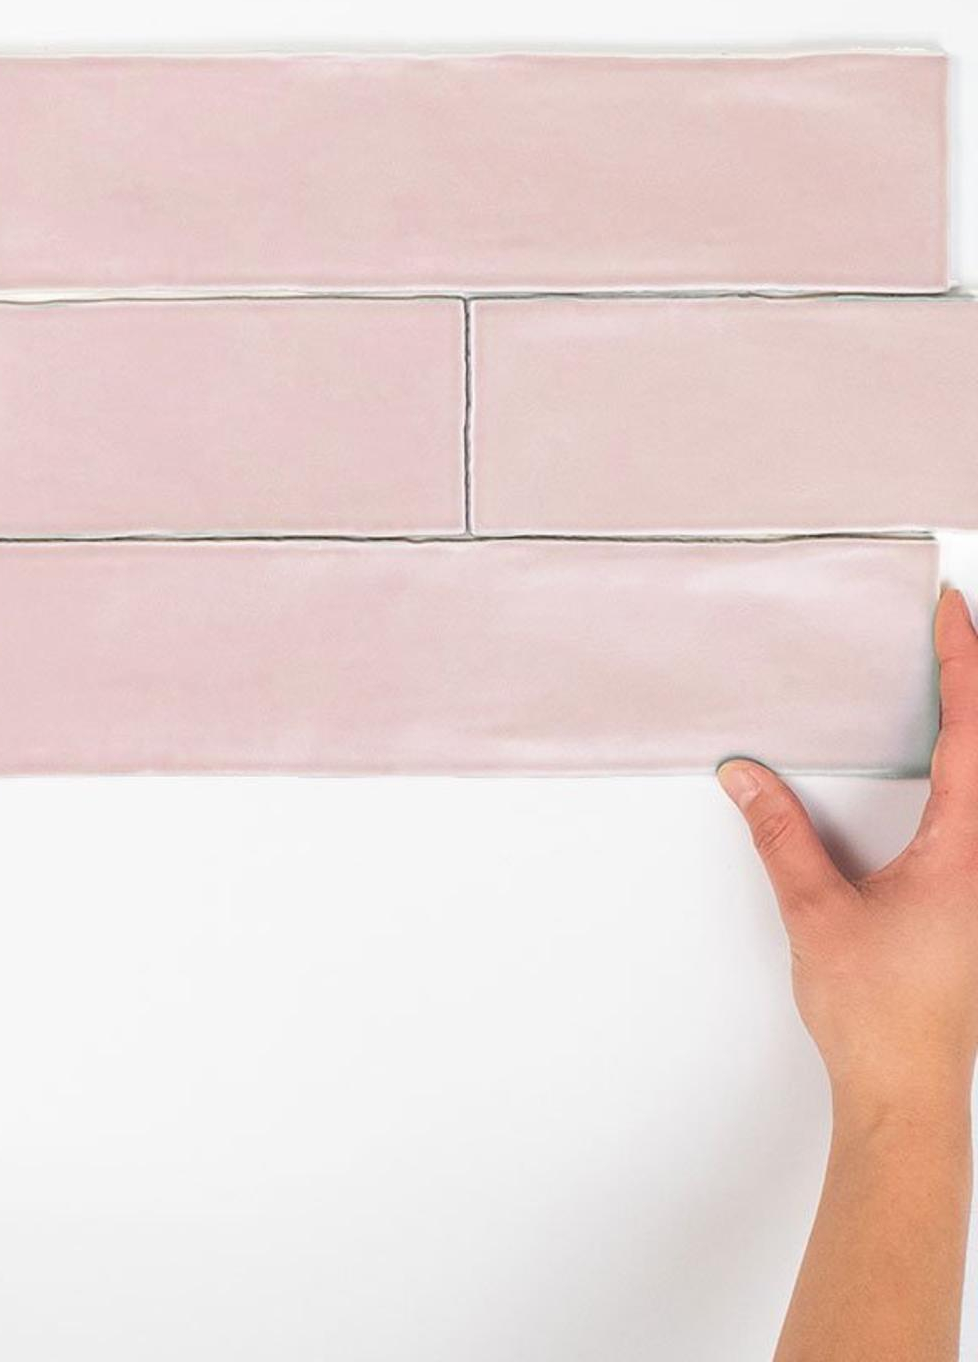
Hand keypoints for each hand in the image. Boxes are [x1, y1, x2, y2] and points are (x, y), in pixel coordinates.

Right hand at [720, 585, 977, 1118]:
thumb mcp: (817, 910)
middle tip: (959, 626)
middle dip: (977, 682)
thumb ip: (781, 834)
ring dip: (973, 729)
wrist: (909, 1093)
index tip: (952, 609)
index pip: (972, 732)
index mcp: (969, 851)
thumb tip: (747, 775)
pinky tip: (951, 767)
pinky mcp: (977, 907)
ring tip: (956, 679)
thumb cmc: (880, 1014)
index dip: (963, 663)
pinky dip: (969, 771)